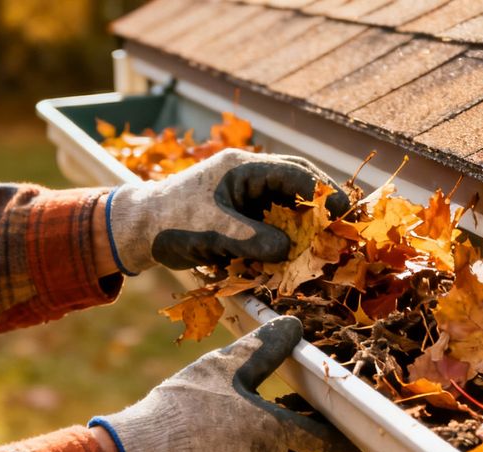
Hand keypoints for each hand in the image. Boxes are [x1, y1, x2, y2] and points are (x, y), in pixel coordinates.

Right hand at [91, 316, 359, 451]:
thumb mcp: (225, 365)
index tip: (351, 443)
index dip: (340, 442)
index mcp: (276, 433)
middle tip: (284, 419)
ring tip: (242, 431)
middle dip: (301, 445)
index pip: (325, 443)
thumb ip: (264, 347)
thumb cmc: (185, 406)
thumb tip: (292, 325)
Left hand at [105, 149, 349, 273]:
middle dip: (320, 205)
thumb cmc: (171, 221)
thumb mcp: (213, 230)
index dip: (322, 192)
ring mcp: (244, 195)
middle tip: (343, 226)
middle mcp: (248, 177)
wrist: (138, 229)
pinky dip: (284, 236)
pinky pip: (271, 222)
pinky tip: (293, 253)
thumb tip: (289, 251)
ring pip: (286, 205)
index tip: (343, 211)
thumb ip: (252, 238)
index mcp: (243, 167)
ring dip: (303, 223)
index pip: (295, 173)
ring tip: (324, 242)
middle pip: (296, 185)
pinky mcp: (239, 215)